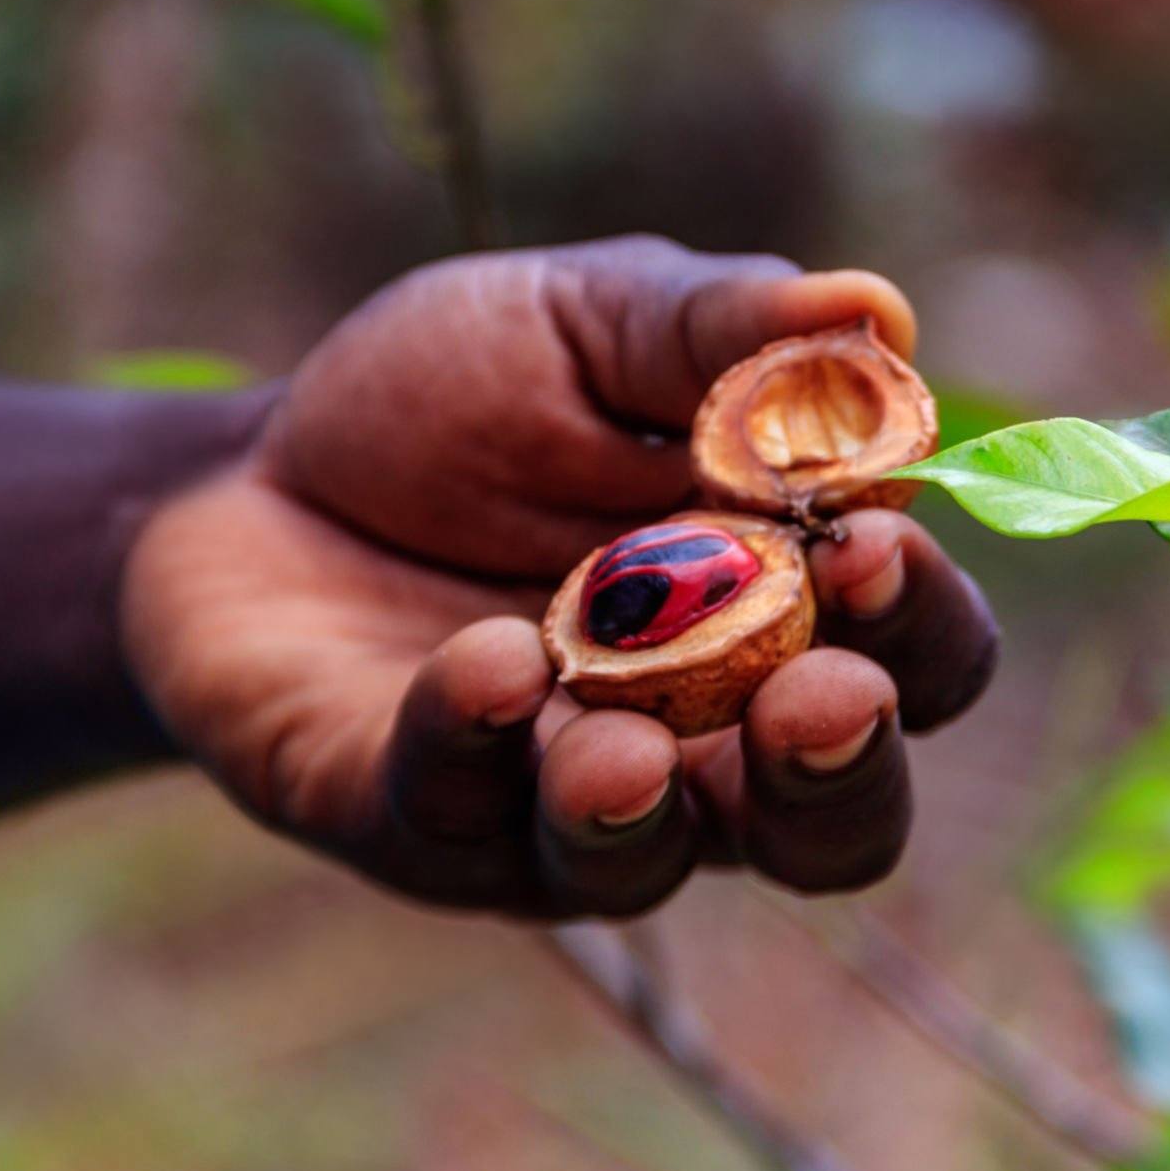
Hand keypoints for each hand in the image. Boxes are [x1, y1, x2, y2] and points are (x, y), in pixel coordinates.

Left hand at [120, 237, 998, 917]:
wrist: (246, 475)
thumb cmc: (455, 402)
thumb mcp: (589, 327)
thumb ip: (719, 333)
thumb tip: (873, 310)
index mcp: (779, 614)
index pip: (915, 662)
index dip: (924, 625)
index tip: (876, 543)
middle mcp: (700, 736)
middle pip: (833, 821)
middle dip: (838, 772)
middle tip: (818, 699)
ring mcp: (558, 800)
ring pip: (650, 860)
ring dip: (647, 805)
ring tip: (616, 736)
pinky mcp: (417, 820)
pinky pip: (460, 822)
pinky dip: (477, 746)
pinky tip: (479, 664)